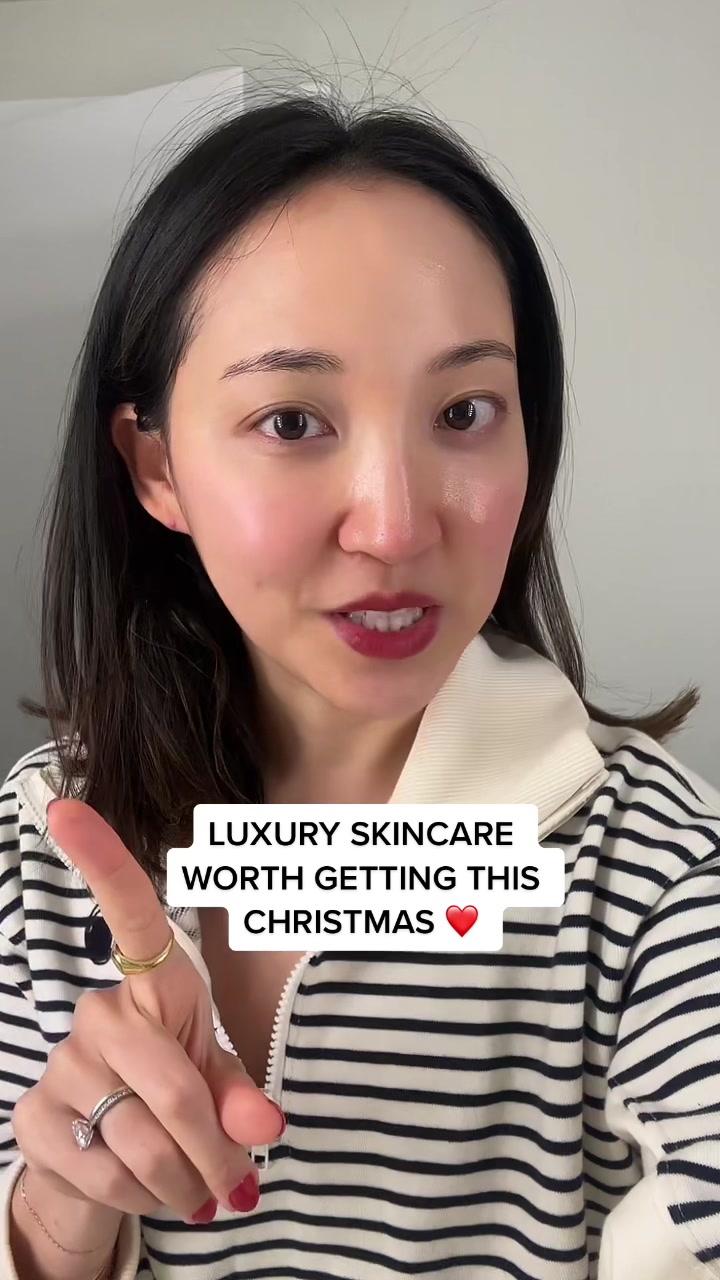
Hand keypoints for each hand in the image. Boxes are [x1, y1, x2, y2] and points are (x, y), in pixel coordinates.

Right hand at [12, 800, 283, 1223]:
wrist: (97, 1161)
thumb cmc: (168, 1095)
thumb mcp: (217, 1083)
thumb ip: (242, 1096)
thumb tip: (261, 1126)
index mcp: (153, 984)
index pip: (129, 912)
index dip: (101, 858)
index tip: (67, 808)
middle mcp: (99, 1013)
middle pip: (178, 1087)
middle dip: (214, 1151)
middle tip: (229, 1181)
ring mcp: (63, 1065)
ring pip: (148, 1143)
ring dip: (184, 1183)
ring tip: (190, 1185)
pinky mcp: (35, 1119)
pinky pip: (111, 1176)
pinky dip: (143, 1200)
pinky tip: (141, 1188)